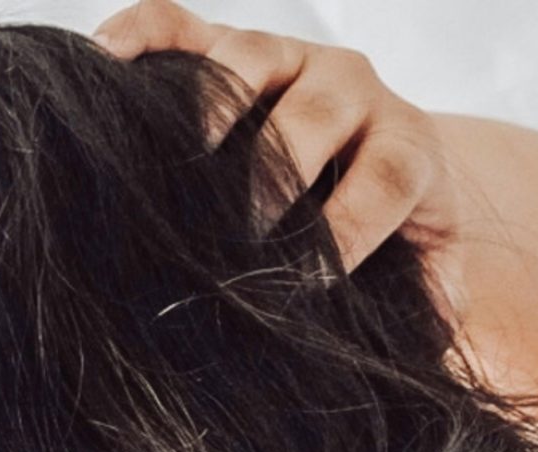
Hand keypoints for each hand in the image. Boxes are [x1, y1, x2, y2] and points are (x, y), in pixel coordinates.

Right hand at [89, 0, 463, 283]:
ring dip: (216, 102)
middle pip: (317, 112)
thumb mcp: (425, 267)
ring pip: (250, 56)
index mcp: (403, 142)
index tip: (315, 279)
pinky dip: (137, 37)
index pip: (386, 175)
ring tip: (188, 156)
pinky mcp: (222, 42)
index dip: (353, 224)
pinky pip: (176, 24)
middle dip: (278, 171)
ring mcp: (283, 57)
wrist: (366, 156)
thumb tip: (422, 335)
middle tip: (246, 230)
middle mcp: (350, 86)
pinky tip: (103, 64)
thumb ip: (434, 301)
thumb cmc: (388, 228)